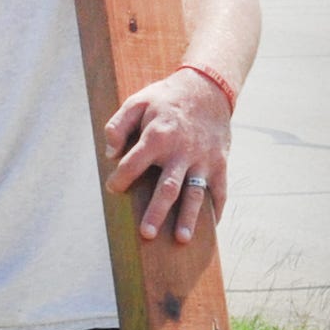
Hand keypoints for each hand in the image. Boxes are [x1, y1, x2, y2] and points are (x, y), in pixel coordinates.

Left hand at [104, 67, 232, 243]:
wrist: (207, 90)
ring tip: (180, 239)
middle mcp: (181, 152)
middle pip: (167, 187)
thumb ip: (117, 126)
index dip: (120, 178)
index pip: (133, 164)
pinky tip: (211, 228)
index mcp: (157, 136)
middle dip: (156, 212)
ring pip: (195, 194)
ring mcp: (203, 160)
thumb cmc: (165, 99)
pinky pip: (220, 190)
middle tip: (146, 234)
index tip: (113, 188)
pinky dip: (216, 209)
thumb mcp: (136, 102)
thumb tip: (110, 153)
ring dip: (188, 217)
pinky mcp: (219, 164)